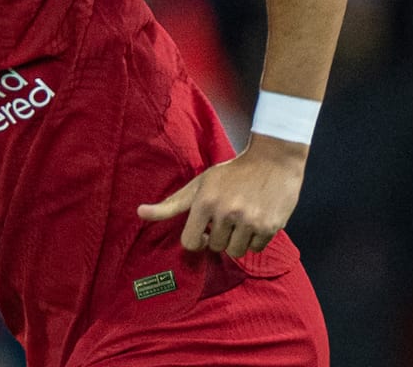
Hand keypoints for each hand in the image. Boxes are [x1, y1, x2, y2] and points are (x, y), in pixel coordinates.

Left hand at [136, 134, 307, 258]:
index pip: (190, 242)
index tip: (203, 232)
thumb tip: (139, 213)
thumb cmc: (231, 173)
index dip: (196, 239)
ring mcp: (250, 221)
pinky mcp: (270, 226)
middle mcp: (226, 212)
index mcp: (205, 202)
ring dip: (238, 240)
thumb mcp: (199, 184)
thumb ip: (171, 204)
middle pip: (215, 247)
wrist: (272, 160)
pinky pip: (256, 248)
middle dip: (219, 236)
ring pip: (237, 251)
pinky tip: (256, 219)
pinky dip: (255, 239)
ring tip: (241, 219)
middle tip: (227, 216)